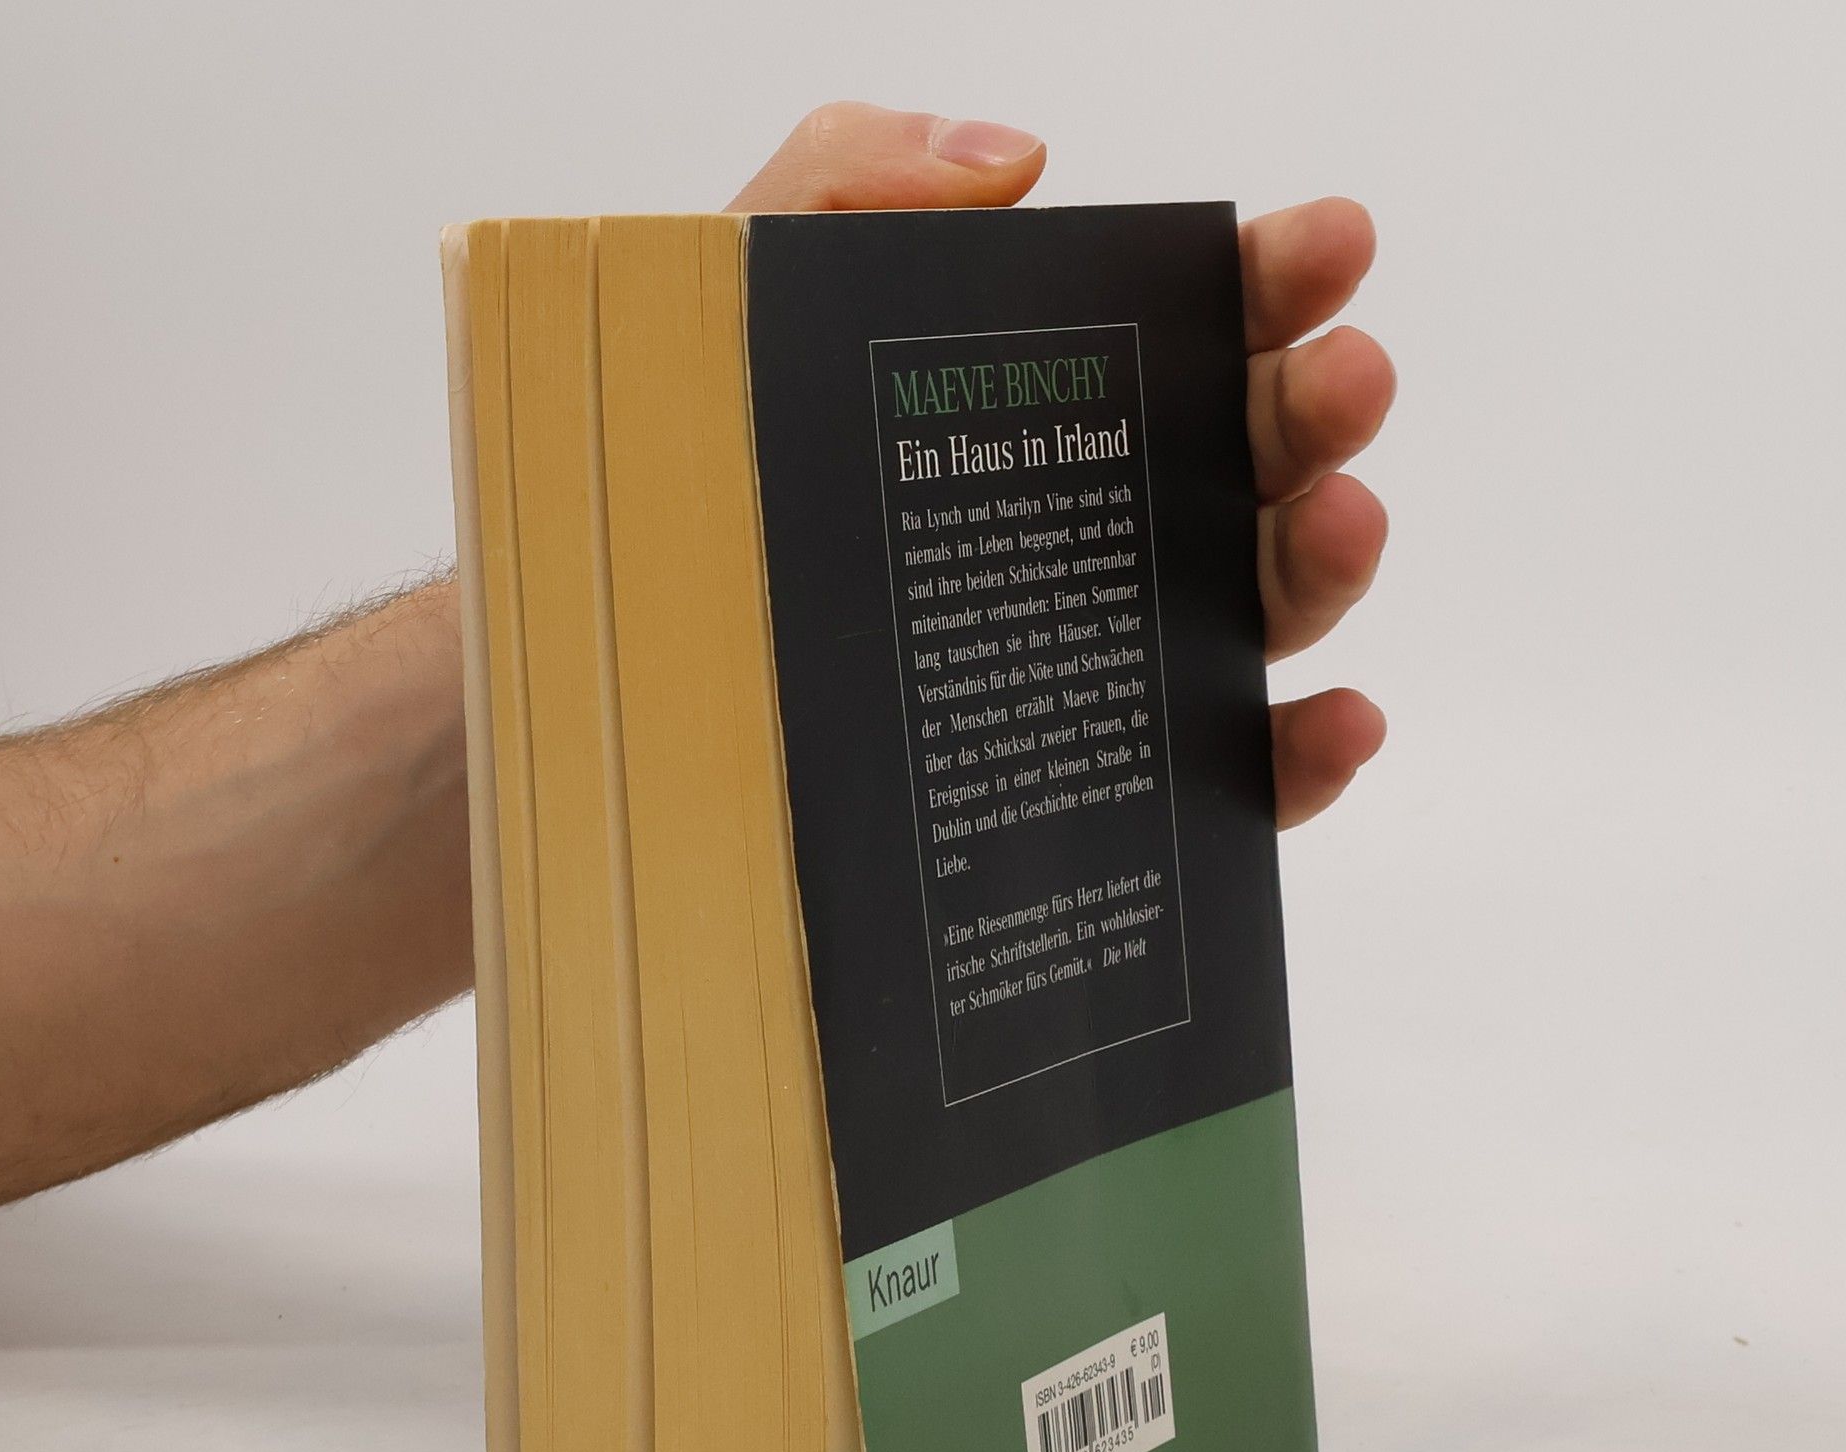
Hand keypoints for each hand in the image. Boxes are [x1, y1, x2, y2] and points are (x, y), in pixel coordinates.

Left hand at [731, 104, 1390, 828]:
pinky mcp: (1092, 782)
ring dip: (1326, 564)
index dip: (1272, 277)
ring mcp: (1105, 656)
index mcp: (1038, 404)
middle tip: (1342, 379)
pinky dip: (1297, 755)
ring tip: (1340, 521)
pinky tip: (1334, 721)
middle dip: (1314, 411)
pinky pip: (1221, 779)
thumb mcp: (732, 302)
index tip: (1327, 247)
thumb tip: (1009, 158)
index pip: (1185, 324)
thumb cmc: (679, 492)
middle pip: (1247, 463)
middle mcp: (1091, 524)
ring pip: (1257, 611)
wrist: (619, 685)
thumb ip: (846, 184)